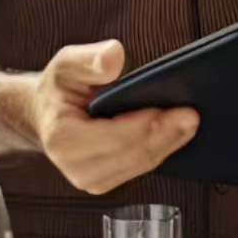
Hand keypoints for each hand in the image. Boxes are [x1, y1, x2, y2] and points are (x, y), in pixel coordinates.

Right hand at [27, 42, 197, 193]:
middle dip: (165, 135)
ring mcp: (90, 180)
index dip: (147, 125)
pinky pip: (139, 168)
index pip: (116, 138)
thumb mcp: (66, 64)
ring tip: (188, 123)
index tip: (177, 110)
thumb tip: (114, 55)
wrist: (46, 113)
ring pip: (140, 165)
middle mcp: (76, 167)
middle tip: (191, 116)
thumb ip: (90, 59)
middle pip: (133, 154)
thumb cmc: (58, 89)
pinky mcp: (104, 182)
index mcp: (63, 139)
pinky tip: (174, 133)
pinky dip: (158, 150)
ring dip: (167, 145)